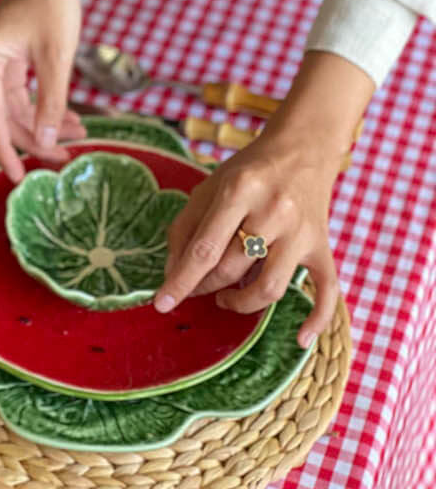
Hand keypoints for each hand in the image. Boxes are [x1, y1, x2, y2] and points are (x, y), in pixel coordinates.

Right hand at [0, 0, 85, 182]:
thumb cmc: (51, 1)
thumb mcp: (57, 55)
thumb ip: (52, 100)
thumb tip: (45, 140)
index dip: (6, 152)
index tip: (19, 179)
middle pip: (3, 119)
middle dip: (35, 140)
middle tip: (66, 157)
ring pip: (14, 111)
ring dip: (43, 125)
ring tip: (78, 136)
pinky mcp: (5, 63)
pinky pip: (21, 97)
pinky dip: (44, 109)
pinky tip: (70, 120)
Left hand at [152, 128, 342, 348]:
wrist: (303, 149)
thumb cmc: (249, 171)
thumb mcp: (210, 186)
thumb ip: (186, 227)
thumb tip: (172, 273)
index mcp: (239, 190)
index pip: (204, 248)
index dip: (180, 280)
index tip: (162, 304)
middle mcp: (273, 210)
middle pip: (232, 268)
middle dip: (205, 285)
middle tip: (196, 285)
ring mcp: (301, 232)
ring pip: (269, 288)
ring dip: (241, 303)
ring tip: (225, 297)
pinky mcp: (323, 247)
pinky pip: (327, 291)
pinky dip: (317, 320)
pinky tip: (300, 339)